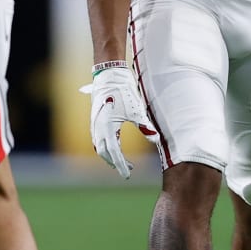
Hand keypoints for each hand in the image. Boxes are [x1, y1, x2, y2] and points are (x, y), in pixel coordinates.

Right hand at [78, 65, 158, 179]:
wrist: (109, 74)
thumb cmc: (123, 91)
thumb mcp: (137, 110)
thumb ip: (145, 126)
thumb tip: (156, 139)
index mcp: (107, 127)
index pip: (113, 152)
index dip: (120, 165)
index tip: (127, 174)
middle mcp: (97, 127)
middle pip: (104, 152)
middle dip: (115, 162)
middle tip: (128, 168)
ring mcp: (94, 123)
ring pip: (99, 146)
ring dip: (109, 155)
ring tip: (122, 160)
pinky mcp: (95, 119)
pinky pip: (98, 139)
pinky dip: (105, 147)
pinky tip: (114, 146)